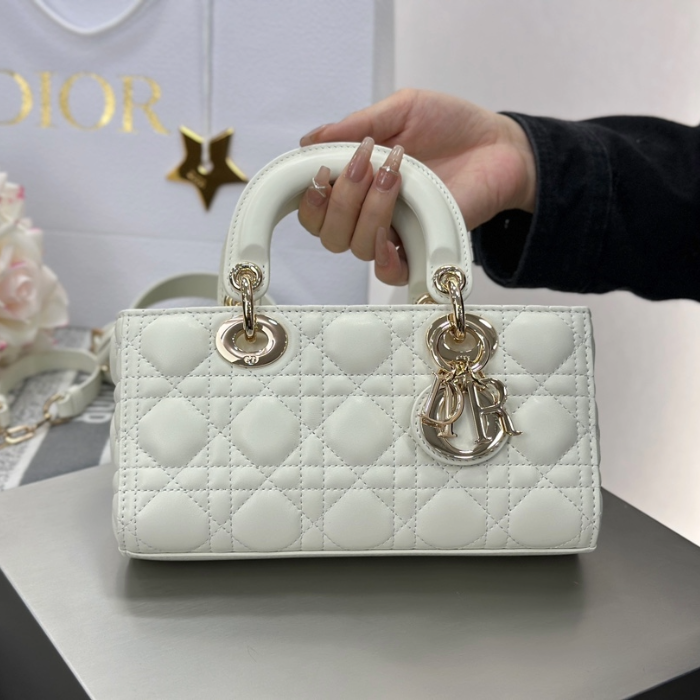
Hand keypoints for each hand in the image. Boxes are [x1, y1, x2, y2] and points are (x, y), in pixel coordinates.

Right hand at [298, 89, 535, 284]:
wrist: (498, 145)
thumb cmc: (450, 125)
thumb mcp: (401, 110)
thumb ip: (356, 125)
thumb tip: (309, 139)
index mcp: (357, 184)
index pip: (314, 210)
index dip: (310, 197)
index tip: (323, 170)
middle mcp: (369, 214)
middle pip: (329, 233)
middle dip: (341, 198)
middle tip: (366, 163)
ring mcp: (395, 233)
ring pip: (356, 246)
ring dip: (368, 209)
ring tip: (395, 173)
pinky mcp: (422, 248)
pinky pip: (390, 271)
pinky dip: (384, 258)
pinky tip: (389, 234)